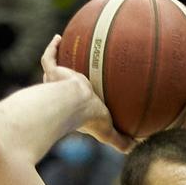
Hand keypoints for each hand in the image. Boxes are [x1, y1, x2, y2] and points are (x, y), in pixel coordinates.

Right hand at [40, 35, 133, 152]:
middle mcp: (62, 96)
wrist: (75, 102)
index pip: (78, 105)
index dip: (83, 101)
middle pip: (63, 87)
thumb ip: (121, 141)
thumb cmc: (90, 118)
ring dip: (59, 63)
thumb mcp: (109, 132)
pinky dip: (52, 48)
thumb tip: (137, 146)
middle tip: (78, 74)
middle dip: (67, 82)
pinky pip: (48, 57)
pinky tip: (59, 37)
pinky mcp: (52, 72)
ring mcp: (55, 83)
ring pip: (54, 72)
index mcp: (75, 110)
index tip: (92, 97)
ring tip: (67, 52)